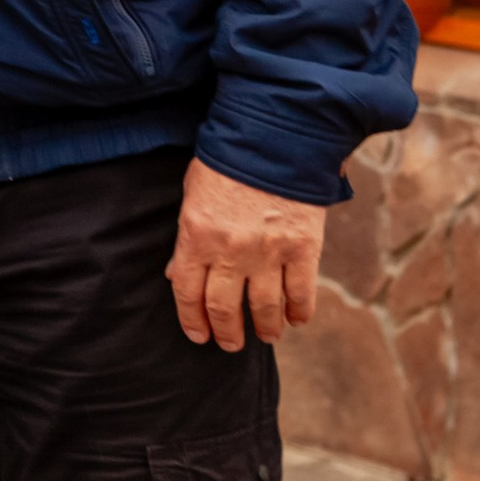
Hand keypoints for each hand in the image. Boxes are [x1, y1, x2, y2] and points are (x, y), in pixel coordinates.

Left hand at [168, 158, 326, 349]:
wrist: (274, 136)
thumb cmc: (227, 162)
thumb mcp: (192, 195)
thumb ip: (186, 239)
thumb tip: (176, 274)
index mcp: (197, 236)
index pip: (188, 293)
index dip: (192, 321)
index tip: (199, 336)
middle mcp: (231, 251)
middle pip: (225, 308)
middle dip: (227, 333)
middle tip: (231, 344)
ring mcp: (269, 252)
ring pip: (265, 308)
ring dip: (265, 328)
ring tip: (267, 335)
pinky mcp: (303, 248)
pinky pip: (301, 293)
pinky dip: (299, 312)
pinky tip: (296, 319)